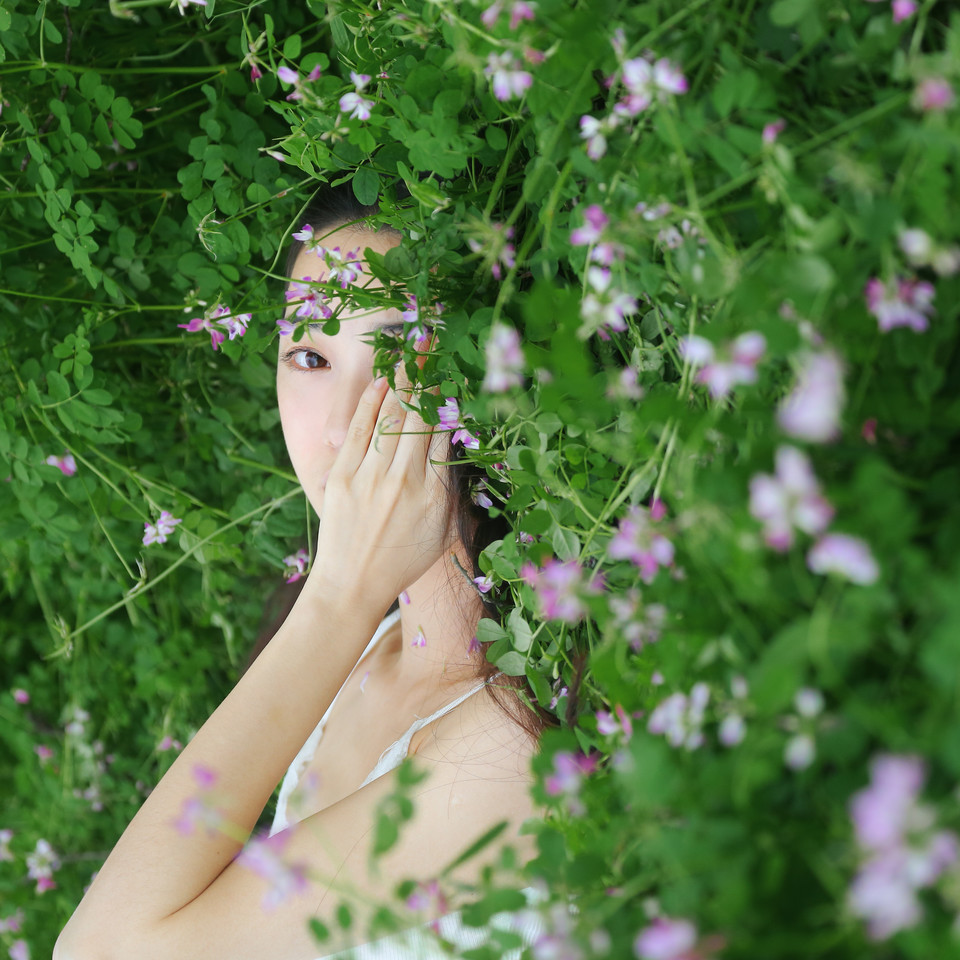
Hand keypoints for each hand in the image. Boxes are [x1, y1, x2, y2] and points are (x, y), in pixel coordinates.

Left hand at [307, 337, 450, 614]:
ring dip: (401, 379)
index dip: (448, 398)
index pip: (444, 434)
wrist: (352, 585)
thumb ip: (448, 487)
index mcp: (434, 495)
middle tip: (432, 342)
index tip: (452, 370)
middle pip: (419, 416)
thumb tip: (451, 442)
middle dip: (427, 375)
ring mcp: (371, 478)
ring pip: (391, 416)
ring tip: (410, 350)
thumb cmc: (402, 561)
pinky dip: (372, 401)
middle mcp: (404, 482)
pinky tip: (382, 381)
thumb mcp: (441, 529)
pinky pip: (360, 429)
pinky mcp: (342, 477)